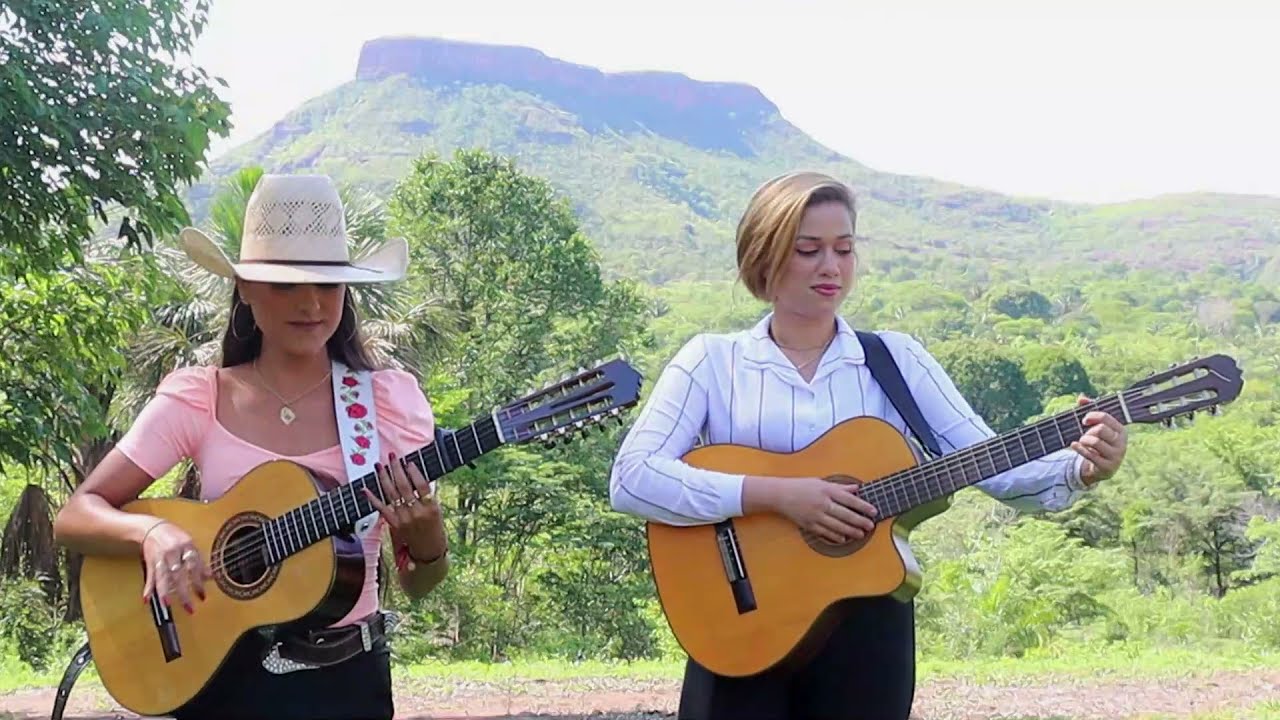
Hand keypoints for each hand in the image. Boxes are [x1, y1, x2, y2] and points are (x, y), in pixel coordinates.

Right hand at [140, 519, 209, 613]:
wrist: (152, 528)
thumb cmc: (175, 536)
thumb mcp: (190, 544)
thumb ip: (199, 561)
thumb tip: (211, 576)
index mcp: (186, 545)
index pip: (194, 565)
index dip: (199, 581)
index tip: (202, 595)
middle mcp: (173, 551)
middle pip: (178, 574)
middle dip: (184, 592)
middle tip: (190, 608)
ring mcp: (160, 557)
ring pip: (162, 576)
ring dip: (164, 591)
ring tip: (167, 604)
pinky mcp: (150, 561)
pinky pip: (150, 576)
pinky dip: (148, 587)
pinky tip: (147, 598)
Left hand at [364, 453, 446, 563]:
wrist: (428, 550)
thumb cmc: (434, 527)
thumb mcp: (436, 510)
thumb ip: (426, 495)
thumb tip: (412, 475)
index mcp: (431, 508)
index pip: (422, 485)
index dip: (414, 472)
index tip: (408, 461)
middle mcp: (416, 513)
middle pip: (405, 487)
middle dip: (397, 469)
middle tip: (392, 457)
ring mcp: (404, 519)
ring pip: (392, 494)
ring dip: (385, 478)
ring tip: (380, 465)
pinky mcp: (394, 524)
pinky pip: (381, 508)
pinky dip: (372, 498)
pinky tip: (365, 488)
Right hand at [758, 477, 877, 544]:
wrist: (780, 495)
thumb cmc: (801, 486)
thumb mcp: (820, 482)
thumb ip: (840, 487)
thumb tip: (857, 488)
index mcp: (826, 490)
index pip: (849, 499)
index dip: (863, 506)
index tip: (873, 511)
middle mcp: (822, 503)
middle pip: (845, 514)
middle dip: (860, 521)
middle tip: (870, 526)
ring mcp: (815, 515)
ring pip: (837, 526)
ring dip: (850, 531)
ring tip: (860, 534)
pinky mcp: (808, 524)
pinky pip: (825, 532)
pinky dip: (835, 536)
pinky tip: (843, 538)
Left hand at [1073, 395, 1127, 484]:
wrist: (1101, 468)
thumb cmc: (1099, 442)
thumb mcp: (1096, 427)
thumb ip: (1089, 410)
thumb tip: (1081, 398)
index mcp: (1120, 430)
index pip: (1105, 417)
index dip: (1091, 416)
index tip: (1084, 420)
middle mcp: (1121, 442)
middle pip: (1100, 429)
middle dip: (1088, 431)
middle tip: (1085, 435)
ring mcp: (1116, 456)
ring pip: (1094, 442)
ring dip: (1084, 440)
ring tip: (1083, 442)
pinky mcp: (1107, 467)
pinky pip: (1090, 455)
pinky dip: (1079, 449)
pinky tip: (1074, 445)